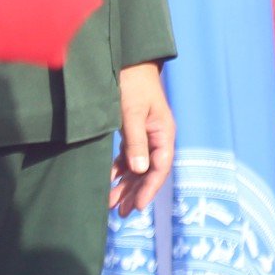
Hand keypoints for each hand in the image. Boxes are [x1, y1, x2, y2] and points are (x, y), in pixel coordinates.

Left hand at [110, 62, 173, 214]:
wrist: (128, 61)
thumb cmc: (133, 84)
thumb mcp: (132, 112)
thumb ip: (135, 141)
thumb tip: (139, 170)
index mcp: (163, 132)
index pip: (160, 167)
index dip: (149, 189)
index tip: (137, 207)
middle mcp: (158, 137)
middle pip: (149, 172)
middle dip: (136, 193)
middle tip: (121, 213)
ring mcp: (146, 135)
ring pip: (139, 167)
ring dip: (127, 185)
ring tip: (112, 204)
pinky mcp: (135, 131)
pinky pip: (130, 157)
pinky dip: (121, 170)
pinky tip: (110, 180)